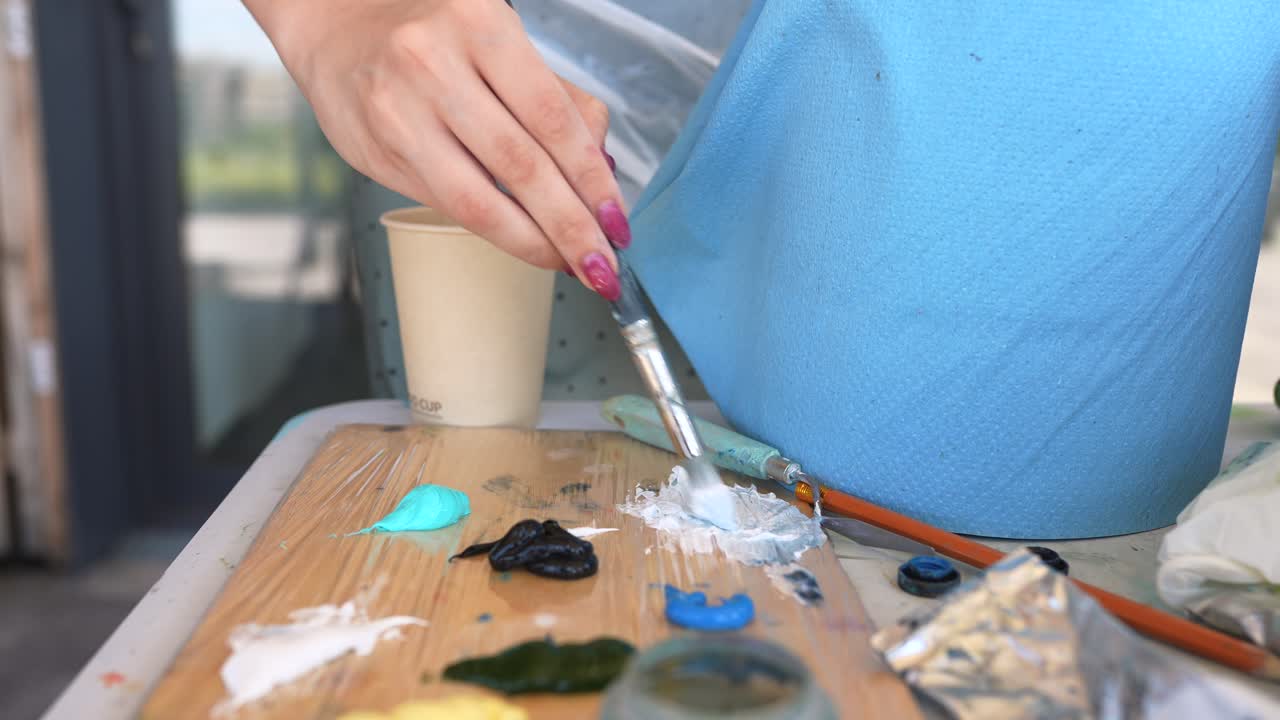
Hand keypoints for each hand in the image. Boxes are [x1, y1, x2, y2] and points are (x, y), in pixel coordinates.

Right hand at [245, 0, 628, 299]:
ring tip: (572, 266)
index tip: (618, 221)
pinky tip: (527, 243)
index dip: (591, 180)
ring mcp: (398, 112)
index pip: (552, 118)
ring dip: (535, 242)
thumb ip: (557, 99)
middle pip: (522, 166)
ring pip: (481, 199)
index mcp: (479, 24)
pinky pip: (449, 205)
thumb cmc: (434, 38)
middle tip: (604, 266)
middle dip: (572, 226)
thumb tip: (601, 168)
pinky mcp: (377, 153)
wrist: (336, 31)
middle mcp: (433, 64)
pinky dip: (497, 232)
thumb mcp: (500, 44)